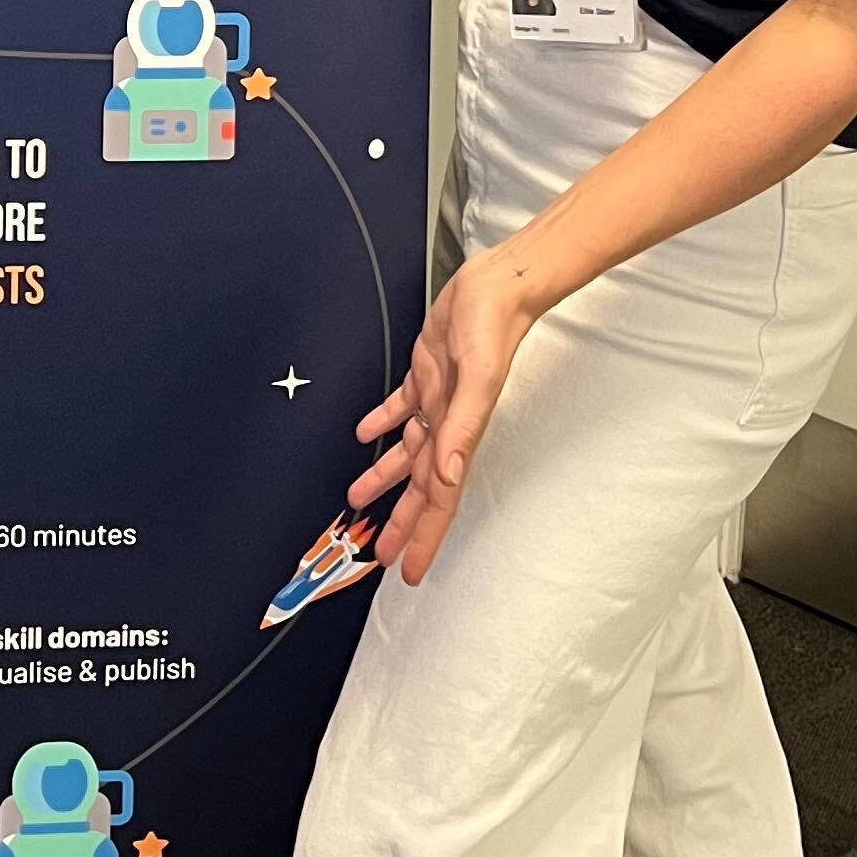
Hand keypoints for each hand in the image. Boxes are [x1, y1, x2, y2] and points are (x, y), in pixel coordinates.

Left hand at [350, 256, 536, 584]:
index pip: (439, 500)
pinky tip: (366, 431)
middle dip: (401, 522)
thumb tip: (447, 476)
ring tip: (359, 498)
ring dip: (384, 476)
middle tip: (381, 554)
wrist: (497, 286)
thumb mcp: (478, 380)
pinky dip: (382, 422)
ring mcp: (437, 400)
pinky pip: (400, 407)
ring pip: (407, 451)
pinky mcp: (426, 373)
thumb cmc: (493, 329)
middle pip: (421, 486)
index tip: (409, 570)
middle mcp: (448, 424)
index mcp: (460, 435)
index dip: (423, 537)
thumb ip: (461, 430)